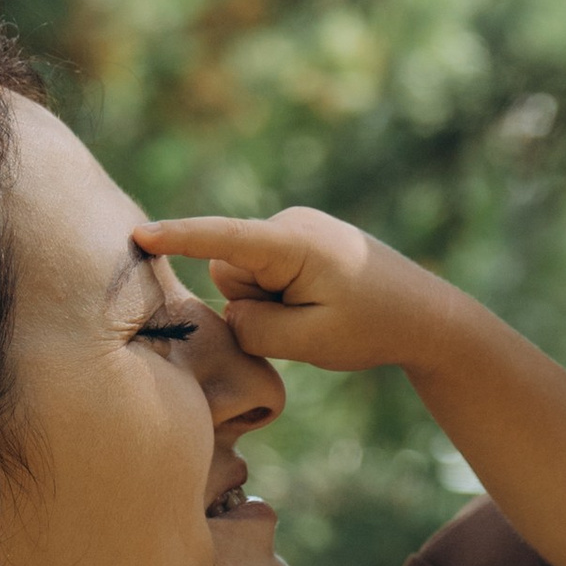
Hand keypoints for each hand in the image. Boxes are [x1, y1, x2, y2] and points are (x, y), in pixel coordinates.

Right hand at [137, 207, 462, 380]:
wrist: (426, 314)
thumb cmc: (373, 329)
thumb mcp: (310, 341)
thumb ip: (254, 328)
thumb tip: (228, 308)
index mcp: (293, 244)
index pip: (223, 241)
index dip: (179, 239)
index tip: (139, 235)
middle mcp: (289, 224)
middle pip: (231, 271)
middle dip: (254, 303)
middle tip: (310, 321)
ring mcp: (294, 228)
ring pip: (245, 276)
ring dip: (270, 303)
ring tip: (321, 311)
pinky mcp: (298, 240)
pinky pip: (264, 273)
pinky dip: (281, 296)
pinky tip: (321, 303)